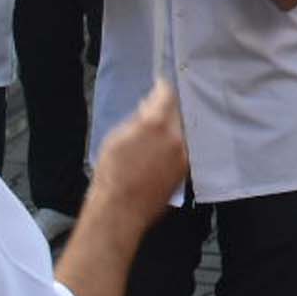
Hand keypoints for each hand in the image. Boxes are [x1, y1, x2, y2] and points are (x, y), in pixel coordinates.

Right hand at [91, 82, 188, 229]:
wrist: (120, 211)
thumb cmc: (111, 174)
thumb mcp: (116, 138)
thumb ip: (137, 120)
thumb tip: (149, 108)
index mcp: (156, 125)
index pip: (167, 96)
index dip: (162, 88)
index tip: (159, 85)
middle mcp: (176, 137)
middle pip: (177, 113)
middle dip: (167, 109)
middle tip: (154, 110)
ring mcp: (184, 156)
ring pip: (181, 131)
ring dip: (171, 127)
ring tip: (156, 133)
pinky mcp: (185, 171)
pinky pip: (182, 149)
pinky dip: (174, 144)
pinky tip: (160, 151)